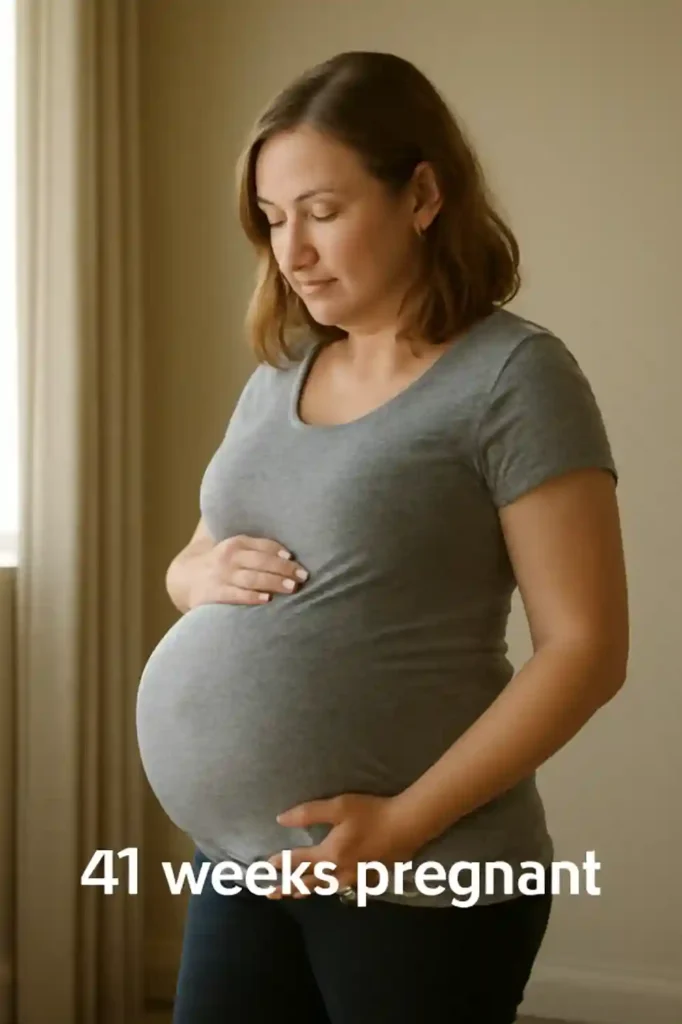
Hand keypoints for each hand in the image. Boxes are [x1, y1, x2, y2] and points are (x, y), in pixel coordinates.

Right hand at [187, 534, 308, 608]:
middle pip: (261, 561)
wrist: (185, 580)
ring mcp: (222, 575)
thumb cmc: (221, 565)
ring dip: (274, 582)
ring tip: (292, 587)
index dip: (280, 552)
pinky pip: (237, 595)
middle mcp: (229, 557)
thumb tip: (291, 556)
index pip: (263, 545)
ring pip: (252, 578)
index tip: (295, 559)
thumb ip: (257, 550)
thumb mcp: (234, 551)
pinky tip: (268, 599)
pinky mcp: (215, 593)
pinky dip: (253, 596)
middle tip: (302, 576)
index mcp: (236, 543)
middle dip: (284, 568)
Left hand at [266, 793, 419, 898]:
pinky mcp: (368, 877)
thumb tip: (281, 820)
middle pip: (308, 882)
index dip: (282, 862)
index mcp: (330, 854)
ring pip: (326, 888)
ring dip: (307, 891)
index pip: (299, 861)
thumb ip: (309, 813)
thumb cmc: (371, 813)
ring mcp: (355, 877)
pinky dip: (331, 890)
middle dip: (288, 887)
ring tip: (295, 894)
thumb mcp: (339, 807)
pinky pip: (344, 888)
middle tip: (270, 894)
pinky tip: (332, 888)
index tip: (267, 865)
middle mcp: (339, 871)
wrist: (407, 826)